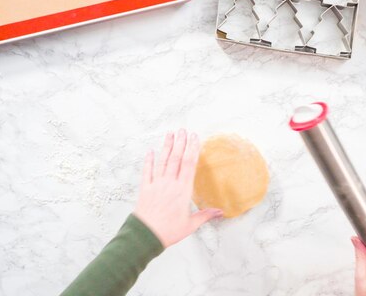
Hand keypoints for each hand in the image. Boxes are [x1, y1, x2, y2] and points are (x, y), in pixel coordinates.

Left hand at [134, 130, 222, 247]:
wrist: (145, 236)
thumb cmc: (169, 231)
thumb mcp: (190, 224)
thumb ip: (205, 215)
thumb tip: (220, 212)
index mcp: (183, 190)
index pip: (189, 164)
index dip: (192, 149)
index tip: (194, 138)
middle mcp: (170, 183)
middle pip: (176, 158)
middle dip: (180, 143)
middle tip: (183, 130)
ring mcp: (156, 184)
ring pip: (163, 161)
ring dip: (166, 146)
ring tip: (170, 134)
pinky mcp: (145, 188)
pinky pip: (147, 171)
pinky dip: (149, 160)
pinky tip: (151, 151)